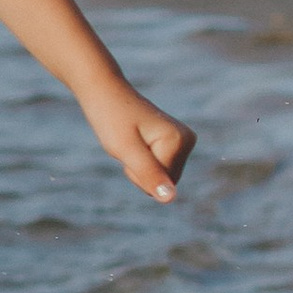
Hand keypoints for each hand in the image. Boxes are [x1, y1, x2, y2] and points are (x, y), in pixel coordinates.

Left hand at [85, 84, 195, 202]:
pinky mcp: (174, 144)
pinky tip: (135, 143)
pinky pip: (158, 170)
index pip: (161, 183)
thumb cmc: (111, 119)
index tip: (127, 145)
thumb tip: (170, 198)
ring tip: (130, 143)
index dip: (136, 172)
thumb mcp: (126, 150)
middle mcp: (187, 140)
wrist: (104, 94)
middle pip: (164, 183)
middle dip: (139, 171)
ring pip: (161, 179)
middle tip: (127, 145)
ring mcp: (182, 141)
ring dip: (139, 167)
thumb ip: (149, 174)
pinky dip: (141, 162)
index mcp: (180, 140)